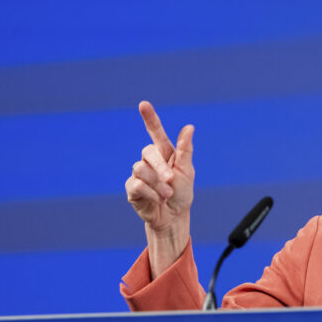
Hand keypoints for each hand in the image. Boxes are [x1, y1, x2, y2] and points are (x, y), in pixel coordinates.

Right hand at [125, 101, 194, 277]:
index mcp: (165, 153)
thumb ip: (185, 150)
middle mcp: (149, 160)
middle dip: (161, 167)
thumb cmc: (182, 193)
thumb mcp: (187, 172)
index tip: (144, 104)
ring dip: (157, 184)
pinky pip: (136, 184)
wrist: (173, 216)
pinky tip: (159, 199)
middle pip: (148, 153)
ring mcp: (139, 173)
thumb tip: (189, 127)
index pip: (155, 132)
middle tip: (171, 180)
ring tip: (168, 195)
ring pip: (141, 169)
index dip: (150, 118)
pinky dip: (151, 193)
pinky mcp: (132, 187)